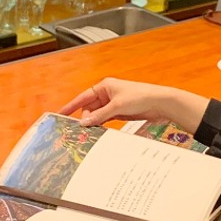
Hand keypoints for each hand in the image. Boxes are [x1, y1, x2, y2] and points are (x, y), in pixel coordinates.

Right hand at [59, 78, 209, 132]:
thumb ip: (100, 115)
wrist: (161, 103)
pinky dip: (101, 125)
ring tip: (86, 134)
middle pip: (89, 108)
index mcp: (105, 86)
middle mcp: (108, 94)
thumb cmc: (141, 97)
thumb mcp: (117, 106)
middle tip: (78, 130)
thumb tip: (84, 123)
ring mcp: (114, 104)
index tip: (60, 113)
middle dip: (84, 118)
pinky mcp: (120, 113)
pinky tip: (97, 132)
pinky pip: (106, 120)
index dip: (71, 106)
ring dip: (93, 123)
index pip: (83, 97)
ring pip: (97, 115)